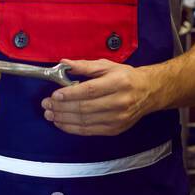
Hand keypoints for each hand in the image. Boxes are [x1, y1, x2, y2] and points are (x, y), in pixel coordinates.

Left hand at [42, 58, 159, 135]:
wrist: (148, 92)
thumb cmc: (126, 77)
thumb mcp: (107, 65)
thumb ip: (85, 66)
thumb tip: (64, 63)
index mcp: (118, 82)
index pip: (89, 90)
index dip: (69, 94)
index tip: (54, 95)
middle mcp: (119, 102)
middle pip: (85, 107)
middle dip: (62, 108)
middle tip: (46, 105)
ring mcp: (118, 118)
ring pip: (85, 121)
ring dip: (63, 119)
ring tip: (50, 114)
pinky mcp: (115, 130)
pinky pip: (89, 131)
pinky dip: (72, 128)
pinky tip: (61, 123)